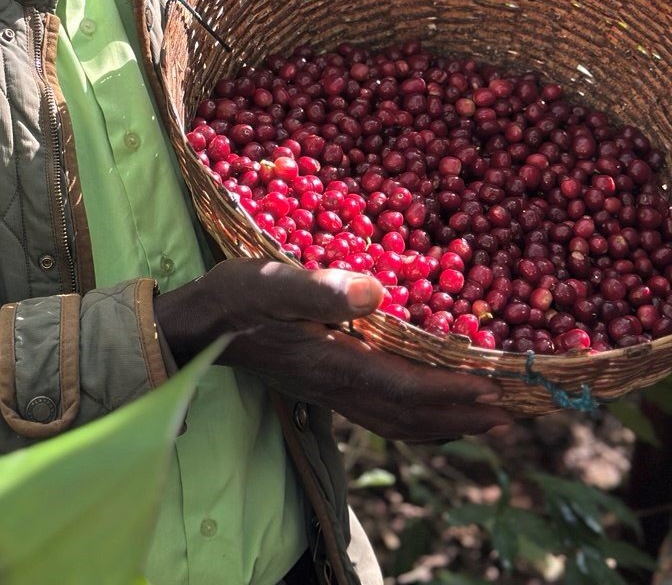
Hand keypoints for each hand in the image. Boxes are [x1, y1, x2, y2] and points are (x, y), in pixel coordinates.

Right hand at [153, 259, 513, 441]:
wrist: (193, 326)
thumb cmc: (233, 298)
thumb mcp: (270, 282)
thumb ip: (320, 290)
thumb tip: (376, 293)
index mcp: (332, 363)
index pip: (405, 389)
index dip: (452, 393)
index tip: (496, 392)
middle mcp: (335, 385)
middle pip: (409, 415)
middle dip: (461, 416)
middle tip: (511, 415)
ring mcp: (326, 389)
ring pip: (395, 419)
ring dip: (442, 422)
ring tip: (481, 420)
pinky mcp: (318, 380)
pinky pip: (377, 411)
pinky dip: (411, 416)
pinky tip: (421, 407)